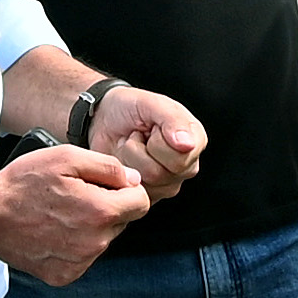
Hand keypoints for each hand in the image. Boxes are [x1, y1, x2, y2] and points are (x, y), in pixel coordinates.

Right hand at [0, 144, 151, 284]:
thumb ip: (107, 166)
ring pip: (102, 240)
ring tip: (59, 213)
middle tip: (75, 196)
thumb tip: (133, 179)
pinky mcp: (64, 275)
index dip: (127, 190)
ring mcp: (80, 262)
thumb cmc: (23, 184)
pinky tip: (53, 232)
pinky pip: (83, 258)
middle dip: (106, 207)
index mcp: (101, 212)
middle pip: (121, 222)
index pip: (141, 204)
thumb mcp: (66, 157)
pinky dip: (73, 245)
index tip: (109, 186)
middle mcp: (95, 242)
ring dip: (89, 227)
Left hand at [88, 86, 206, 200]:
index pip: (181, 157)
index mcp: (195, 141)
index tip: (153, 127)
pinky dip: (123, 173)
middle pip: (162, 174)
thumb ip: (172, 119)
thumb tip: (187, 144)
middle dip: (141, 151)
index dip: (158, 141)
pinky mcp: (149, 195)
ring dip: (130, 159)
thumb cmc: (130, 109)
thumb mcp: (150, 103)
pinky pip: (134, 191)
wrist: (103, 118)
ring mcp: (168, 184)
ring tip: (132, 146)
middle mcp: (186, 166)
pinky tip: (126, 161)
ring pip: (145, 182)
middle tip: (139, 137)